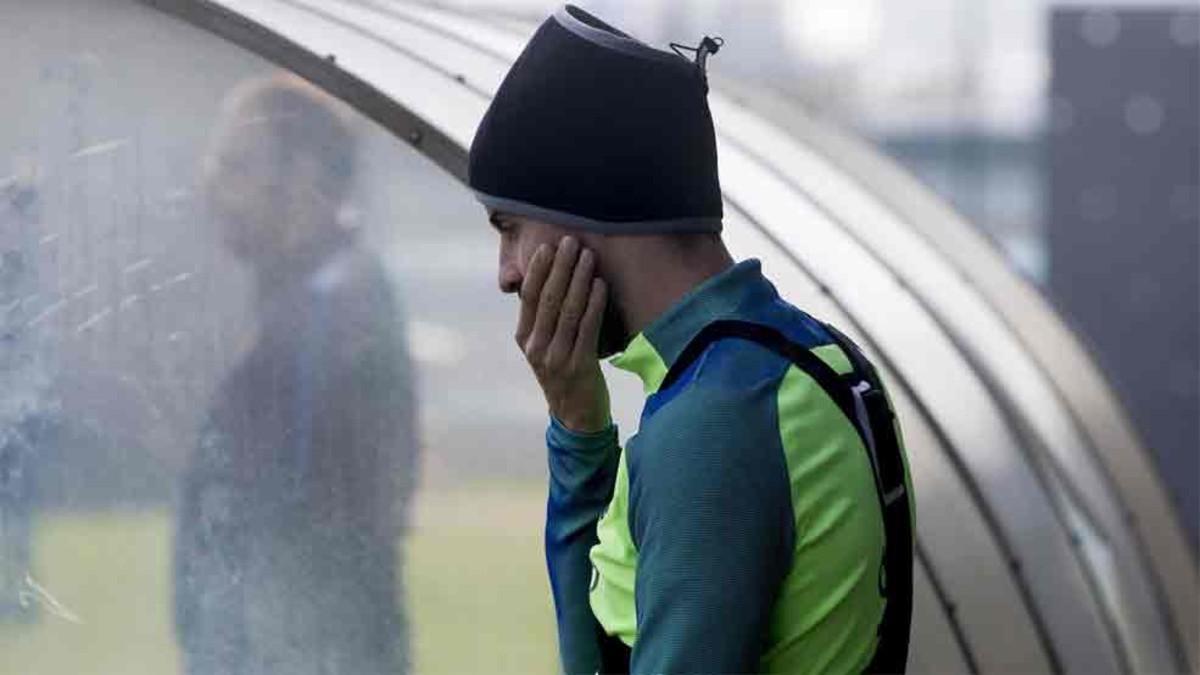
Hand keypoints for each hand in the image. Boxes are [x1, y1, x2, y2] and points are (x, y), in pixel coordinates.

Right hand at [516, 236, 611, 433]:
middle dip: (560, 267)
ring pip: (568, 310)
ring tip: (588, 255)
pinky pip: (587, 328)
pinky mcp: (579, 365)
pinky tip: (600, 284)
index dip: (538, 270)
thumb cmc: (563, 372)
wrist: (575, 415)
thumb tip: (548, 279)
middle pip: (548, 299)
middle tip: (571, 241)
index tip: (548, 246)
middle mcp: (536, 347)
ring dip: (579, 279)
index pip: (529, 297)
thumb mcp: (544, 346)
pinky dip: (594, 304)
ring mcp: (557, 357)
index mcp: (524, 338)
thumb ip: (543, 318)